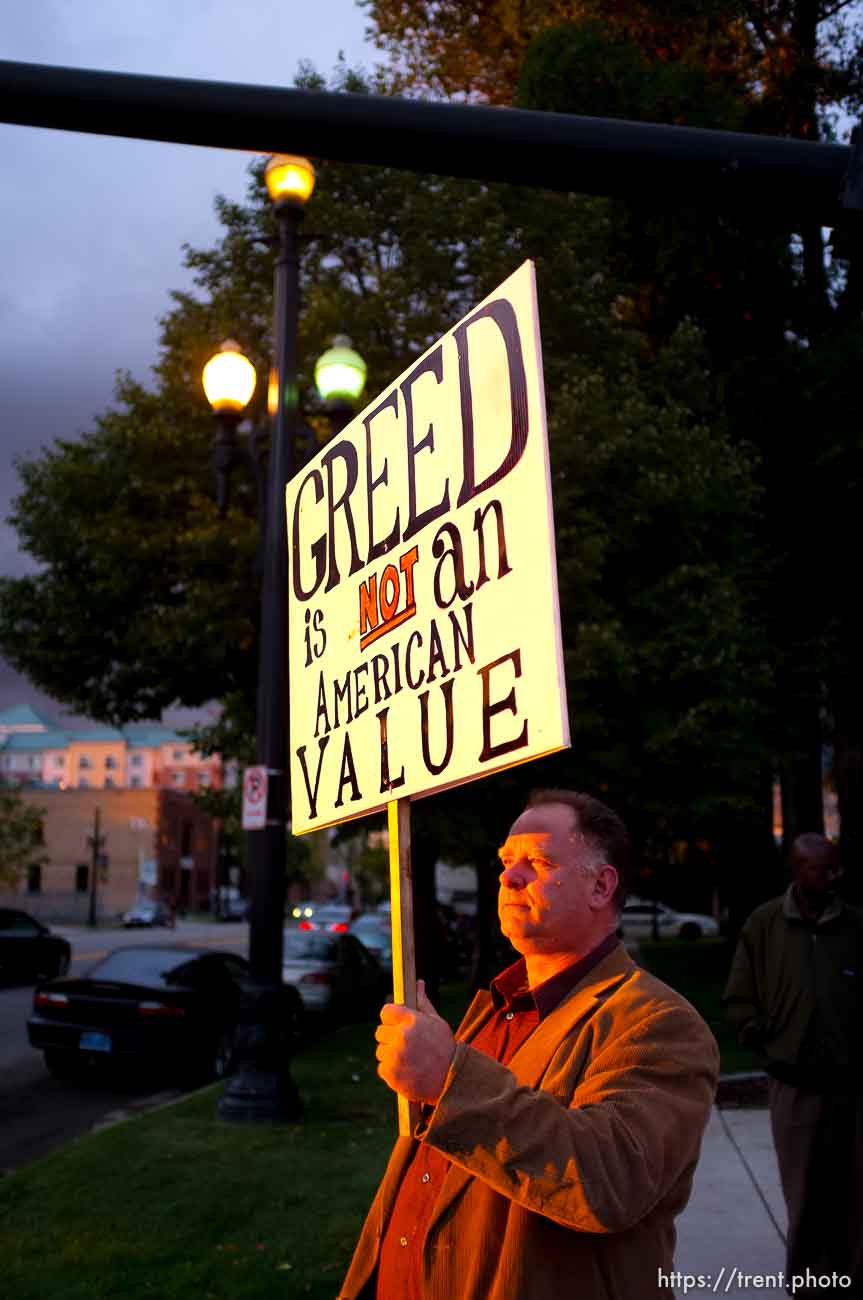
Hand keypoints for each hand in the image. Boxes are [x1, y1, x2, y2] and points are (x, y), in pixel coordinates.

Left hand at [375, 979, 455, 1103]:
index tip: (397, 1025)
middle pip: (380, 1032)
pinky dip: (391, 1071)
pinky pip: (382, 1068)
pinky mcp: (390, 1073)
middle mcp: (401, 1036)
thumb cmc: (444, 1048)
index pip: (386, 1011)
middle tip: (407, 1046)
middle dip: (391, 1038)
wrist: (451, 1080)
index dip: (391, 1019)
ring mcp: (394, 1055)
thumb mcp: (436, 1022)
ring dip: (390, 1055)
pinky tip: (407, 1071)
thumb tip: (418, 983)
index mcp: (411, 1020)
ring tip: (409, 1060)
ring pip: (381, 1051)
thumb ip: (422, 1002)